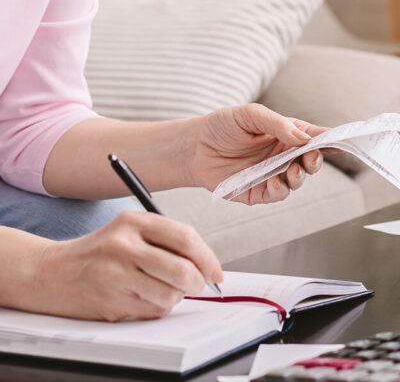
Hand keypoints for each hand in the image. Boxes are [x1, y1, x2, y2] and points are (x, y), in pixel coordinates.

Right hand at [32, 212, 222, 320]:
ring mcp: (115, 275)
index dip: (208, 258)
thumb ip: (168, 240)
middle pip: (182, 270)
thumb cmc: (100, 252)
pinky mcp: (110, 301)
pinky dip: (156, 308)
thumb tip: (209, 265)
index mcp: (133, 222)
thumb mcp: (130, 230)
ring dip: (174, 297)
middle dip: (197, 282)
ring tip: (159, 288)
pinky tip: (141, 297)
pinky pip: (153, 310)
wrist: (50, 272)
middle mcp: (123, 246)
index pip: (186, 238)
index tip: (215, 272)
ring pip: (170, 295)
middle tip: (196, 284)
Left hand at [190, 104, 326, 204]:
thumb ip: (277, 124)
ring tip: (293, 171)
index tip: (341, 143)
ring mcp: (273, 174)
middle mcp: (284, 155)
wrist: (193, 147)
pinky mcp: (259, 192)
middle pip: (311, 162)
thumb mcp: (250, 115)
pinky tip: (275, 182)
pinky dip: (281, 190)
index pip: (315, 137)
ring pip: (298, 181)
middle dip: (315, 161)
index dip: (331, 140)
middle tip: (311, 158)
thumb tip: (304, 138)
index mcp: (287, 134)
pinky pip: (277, 195)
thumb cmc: (222, 126)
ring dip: (300, 177)